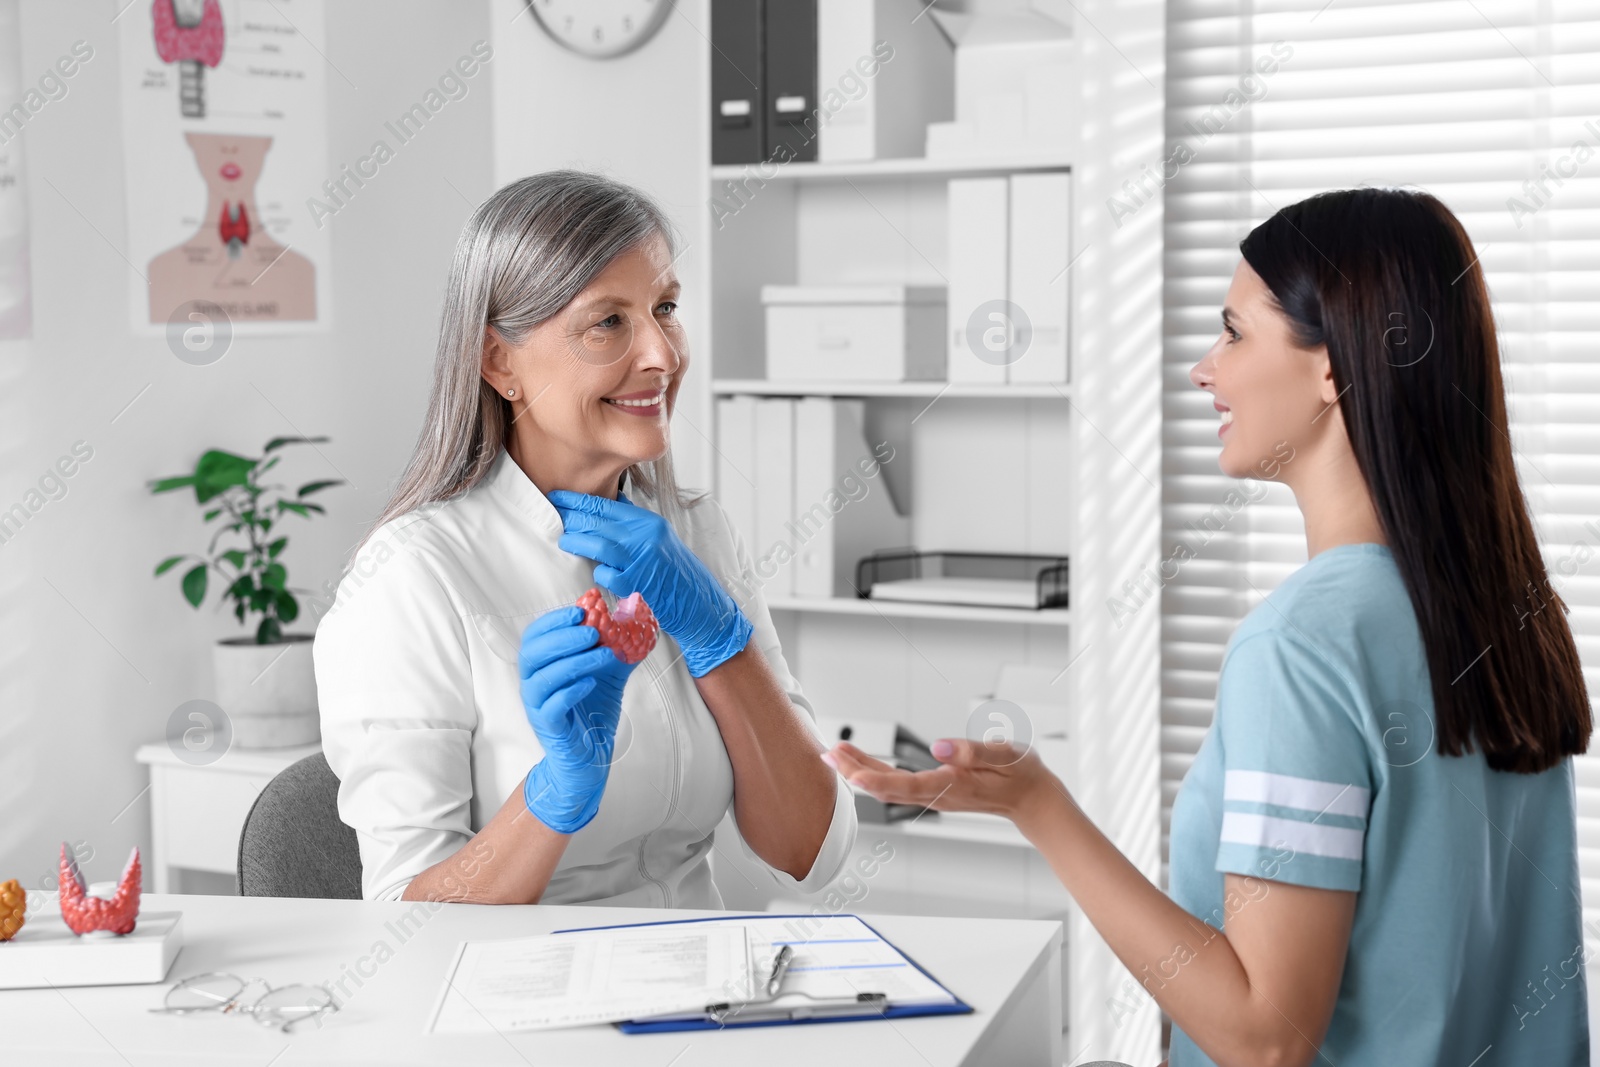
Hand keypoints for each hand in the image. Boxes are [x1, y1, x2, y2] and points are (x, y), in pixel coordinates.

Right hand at [518, 604, 638, 832]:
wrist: (590, 755)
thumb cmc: (593, 710)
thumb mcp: (608, 673)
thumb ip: (617, 647)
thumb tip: (636, 621)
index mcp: (542, 666)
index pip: (535, 636)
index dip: (553, 620)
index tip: (580, 609)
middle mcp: (533, 684)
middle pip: (532, 653)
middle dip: (563, 637)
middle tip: (593, 630)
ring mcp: (537, 707)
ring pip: (542, 678)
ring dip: (573, 661)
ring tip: (603, 653)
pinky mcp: (548, 727)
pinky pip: (551, 706)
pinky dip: (570, 691)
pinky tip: (590, 682)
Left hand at [547, 490, 752, 677]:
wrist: (699, 602)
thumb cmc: (675, 571)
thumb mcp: (660, 539)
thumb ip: (636, 522)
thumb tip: (614, 501)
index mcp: (649, 523)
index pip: (606, 505)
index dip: (577, 500)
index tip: (557, 496)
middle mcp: (647, 537)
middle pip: (600, 522)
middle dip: (571, 518)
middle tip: (552, 516)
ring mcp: (644, 561)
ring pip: (601, 546)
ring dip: (578, 543)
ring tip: (564, 541)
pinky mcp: (640, 585)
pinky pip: (609, 576)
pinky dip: (599, 574)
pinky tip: (596, 574)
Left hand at [821, 738, 1067, 829]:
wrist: (1032, 799)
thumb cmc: (1021, 774)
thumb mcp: (1005, 755)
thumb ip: (971, 751)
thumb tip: (938, 747)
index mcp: (952, 785)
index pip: (906, 784)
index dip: (876, 779)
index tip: (849, 771)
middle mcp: (938, 794)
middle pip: (888, 787)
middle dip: (855, 772)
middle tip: (828, 752)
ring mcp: (935, 795)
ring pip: (889, 787)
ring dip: (860, 772)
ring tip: (835, 754)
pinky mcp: (935, 791)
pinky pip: (898, 786)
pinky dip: (875, 774)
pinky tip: (861, 765)